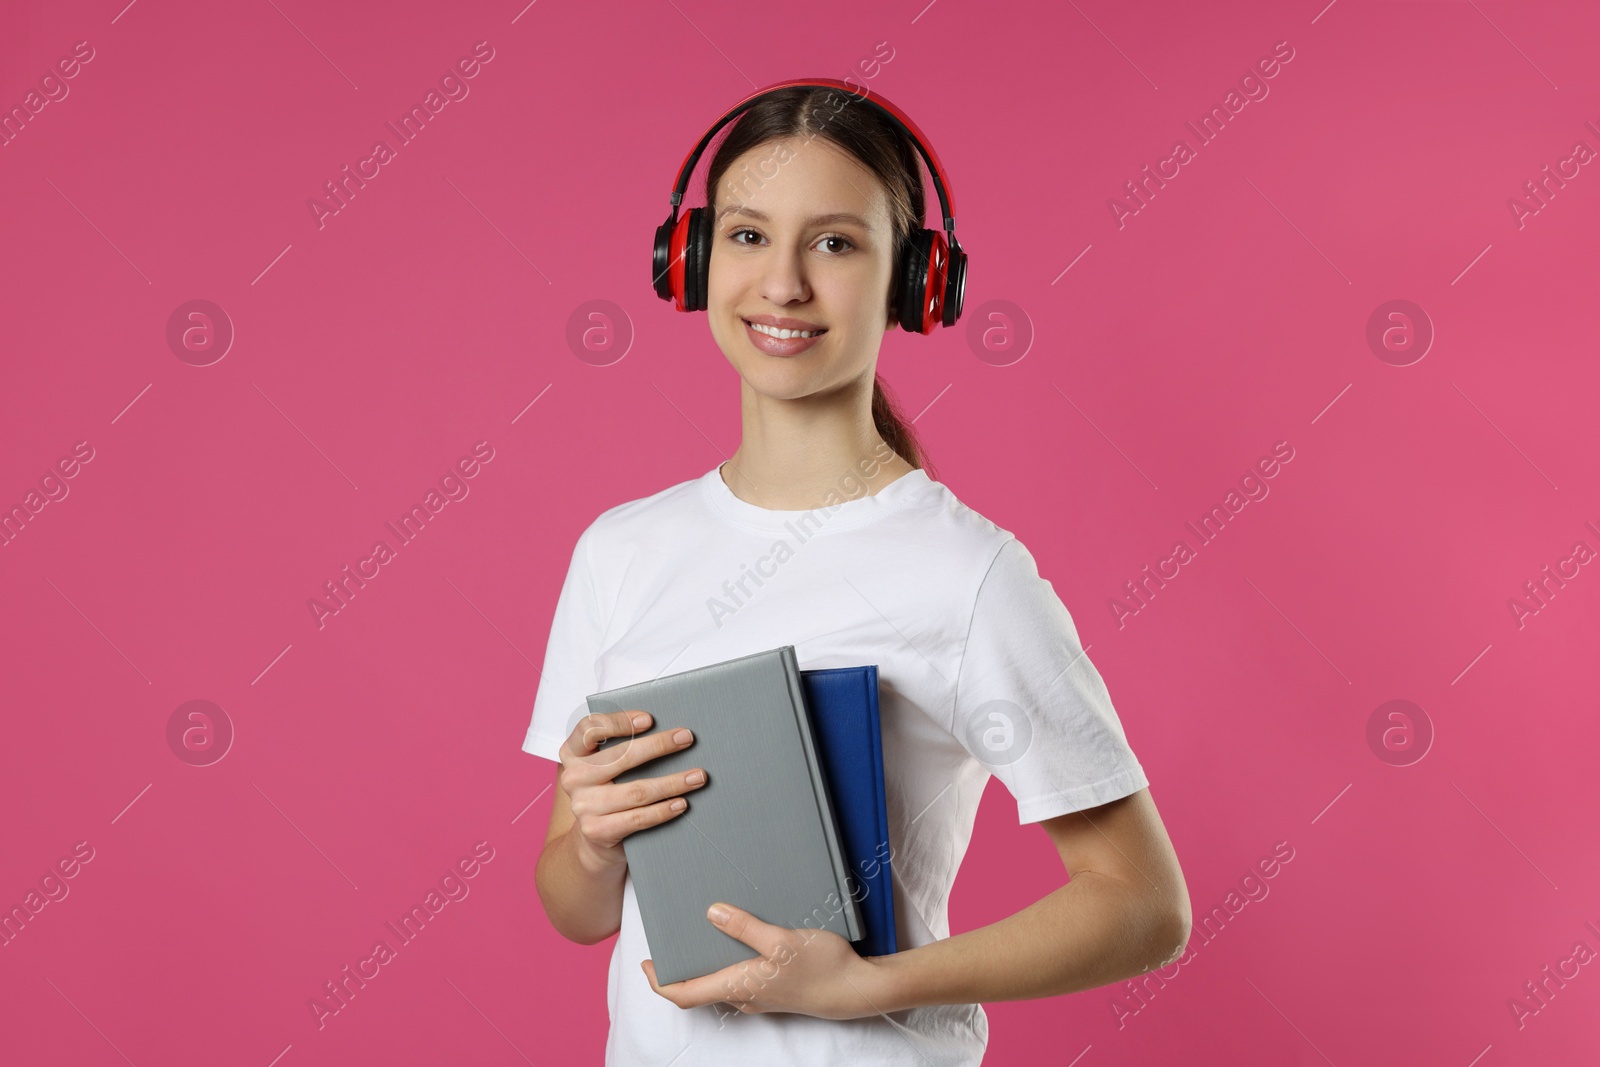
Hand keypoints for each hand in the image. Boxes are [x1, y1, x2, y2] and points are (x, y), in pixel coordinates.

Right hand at [557, 710, 706, 872]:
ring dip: (673, 783)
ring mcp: (583, 806)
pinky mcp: (597, 830)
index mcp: (573, 753)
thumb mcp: (606, 765)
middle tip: (686, 738)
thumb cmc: (607, 791)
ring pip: (637, 791)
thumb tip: (669, 731)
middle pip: (621, 756)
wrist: (593, 839)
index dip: (619, 721)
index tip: (649, 719)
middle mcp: (573, 778)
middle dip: (659, 745)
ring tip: (697, 776)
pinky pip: (638, 818)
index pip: (590, 728)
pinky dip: (663, 810)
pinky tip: (681, 803)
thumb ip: (623, 747)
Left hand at [641, 902, 892, 1020]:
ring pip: (721, 983)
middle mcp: (745, 996)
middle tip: (669, 942)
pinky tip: (740, 940)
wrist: (858, 990)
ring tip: (699, 935)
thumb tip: (712, 913)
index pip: (686, 994)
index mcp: (739, 986)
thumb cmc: (822, 967)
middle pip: (699, 990)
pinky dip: (728, 963)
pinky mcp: (776, 989)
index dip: (660, 982)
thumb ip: (745, 927)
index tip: (645, 964)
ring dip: (705, 965)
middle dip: (680, 970)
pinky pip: (741, 979)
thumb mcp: (782, 940)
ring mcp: (761, 995)